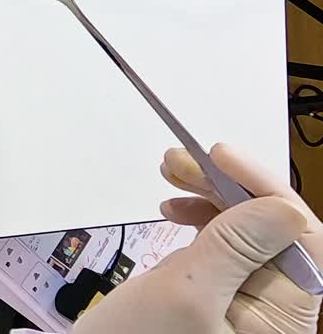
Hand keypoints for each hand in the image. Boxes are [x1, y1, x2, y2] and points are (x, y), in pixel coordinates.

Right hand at [72, 144, 321, 333]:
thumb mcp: (185, 294)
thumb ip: (234, 248)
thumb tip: (282, 208)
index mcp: (284, 318)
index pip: (301, 240)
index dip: (266, 191)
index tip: (222, 156)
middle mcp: (276, 309)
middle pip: (273, 231)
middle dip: (231, 187)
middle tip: (185, 160)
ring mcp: (249, 300)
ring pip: (248, 230)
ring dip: (213, 194)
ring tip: (172, 173)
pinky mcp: (221, 292)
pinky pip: (225, 244)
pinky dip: (202, 217)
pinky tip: (175, 208)